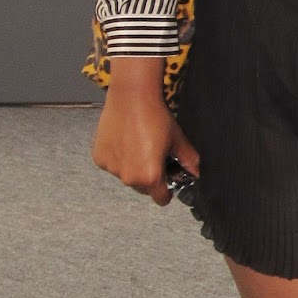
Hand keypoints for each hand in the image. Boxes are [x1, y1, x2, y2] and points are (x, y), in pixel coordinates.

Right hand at [91, 60, 199, 206]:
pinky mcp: (99, 158)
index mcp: (150, 178)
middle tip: (153, 157)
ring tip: (138, 145)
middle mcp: (128, 178)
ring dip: (132, 167)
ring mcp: (111, 168)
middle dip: (149, 177)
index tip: (168, 180)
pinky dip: (118, 158)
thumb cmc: (156, 118)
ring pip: (126, 176)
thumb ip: (189, 161)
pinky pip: (112, 164)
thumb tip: (197, 172)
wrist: (132, 98)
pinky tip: (124, 141)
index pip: (160, 199)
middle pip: (142, 188)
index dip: (167, 191)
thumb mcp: (177, 141)